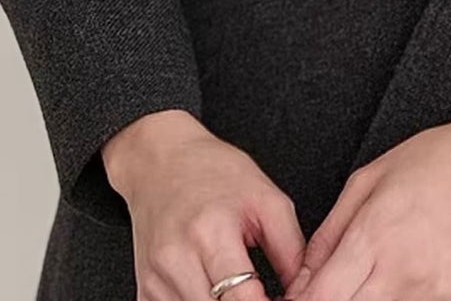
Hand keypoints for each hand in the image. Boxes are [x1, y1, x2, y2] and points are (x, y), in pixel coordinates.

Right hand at [103, 109, 307, 299]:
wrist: (160, 162)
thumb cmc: (215, 172)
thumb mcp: (266, 198)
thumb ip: (291, 249)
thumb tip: (305, 291)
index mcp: (211, 232)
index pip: (242, 298)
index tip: (282, 300)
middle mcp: (177, 259)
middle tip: (261, 293)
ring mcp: (155, 279)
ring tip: (240, 293)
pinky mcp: (144, 291)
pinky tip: (214, 295)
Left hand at [283, 87, 450, 300]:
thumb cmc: (443, 159)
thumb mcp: (373, 176)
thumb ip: (331, 232)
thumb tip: (302, 276)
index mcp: (375, 237)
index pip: (320, 299)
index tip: (296, 300)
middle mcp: (403, 273)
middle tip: (333, 292)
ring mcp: (436, 295)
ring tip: (372, 282)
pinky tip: (400, 286)